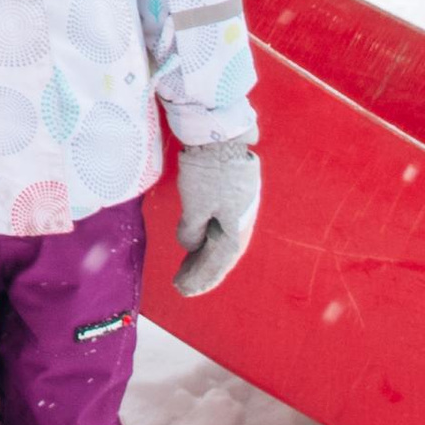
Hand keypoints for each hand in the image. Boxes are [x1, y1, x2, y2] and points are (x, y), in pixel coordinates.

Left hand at [173, 139, 259, 298]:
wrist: (220, 134)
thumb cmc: (208, 172)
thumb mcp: (196, 206)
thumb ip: (192, 231)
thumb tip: (190, 246)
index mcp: (236, 228)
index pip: (219, 261)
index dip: (203, 277)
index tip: (185, 290)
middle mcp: (242, 221)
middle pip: (222, 254)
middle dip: (202, 271)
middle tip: (182, 286)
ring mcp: (239, 207)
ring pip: (221, 240)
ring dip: (203, 257)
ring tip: (185, 271)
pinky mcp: (231, 194)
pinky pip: (219, 225)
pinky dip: (206, 238)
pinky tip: (195, 243)